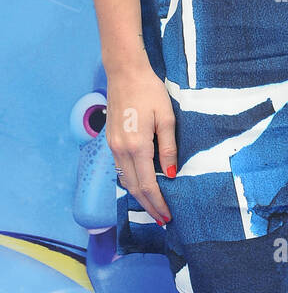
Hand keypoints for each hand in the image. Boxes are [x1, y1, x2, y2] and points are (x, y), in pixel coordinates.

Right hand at [106, 61, 176, 224]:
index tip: (167, 216)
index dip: (157, 203)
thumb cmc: (150, 91)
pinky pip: (121, 169)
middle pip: (135, 187)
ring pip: (126, 180)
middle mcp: (122, 150)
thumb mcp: (166, 117)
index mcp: (137, 146)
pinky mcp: (111, 141)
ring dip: (139, 196)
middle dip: (149, 205)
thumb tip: (171, 174)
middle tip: (162, 219)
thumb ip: (168, 147)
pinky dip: (132, 182)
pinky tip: (142, 186)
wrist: (124, 73)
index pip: (148, 185)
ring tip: (154, 207)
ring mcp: (113, 146)